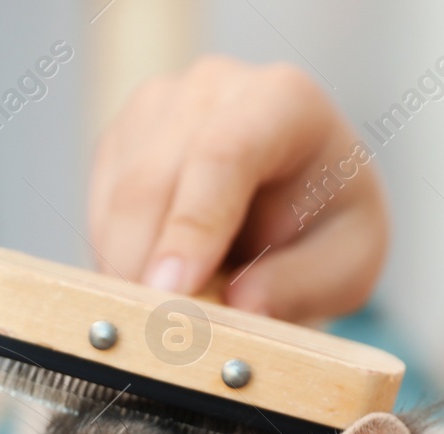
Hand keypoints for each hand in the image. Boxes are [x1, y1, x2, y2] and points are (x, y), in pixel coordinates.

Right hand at [89, 56, 387, 323]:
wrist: (293, 195)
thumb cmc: (324, 223)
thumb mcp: (346, 263)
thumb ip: (301, 285)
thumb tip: (239, 306)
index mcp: (283, 100)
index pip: (223, 154)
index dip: (192, 227)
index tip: (172, 292)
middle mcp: (211, 89)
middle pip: (152, 182)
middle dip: (145, 266)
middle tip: (152, 335)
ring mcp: (154, 109)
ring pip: (115, 203)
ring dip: (129, 272)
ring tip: (165, 319)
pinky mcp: (118, 142)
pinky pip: (98, 215)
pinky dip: (117, 262)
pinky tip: (154, 284)